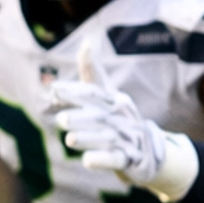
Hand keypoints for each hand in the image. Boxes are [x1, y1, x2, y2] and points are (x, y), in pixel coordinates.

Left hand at [45, 42, 196, 201]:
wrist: (148, 151)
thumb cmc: (120, 119)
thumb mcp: (107, 96)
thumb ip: (93, 74)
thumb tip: (87, 42)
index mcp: (115, 101)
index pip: (95, 94)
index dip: (75, 92)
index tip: (54, 90)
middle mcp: (122, 118)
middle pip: (100, 117)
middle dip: (81, 117)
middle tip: (61, 119)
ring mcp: (126, 139)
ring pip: (106, 138)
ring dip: (88, 138)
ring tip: (69, 140)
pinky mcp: (128, 159)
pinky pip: (115, 159)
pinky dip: (102, 159)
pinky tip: (87, 160)